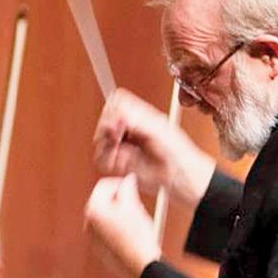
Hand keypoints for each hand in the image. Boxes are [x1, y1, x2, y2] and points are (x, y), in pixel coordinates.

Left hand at [85, 174, 160, 277]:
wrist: (139, 266)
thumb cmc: (137, 237)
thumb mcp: (133, 206)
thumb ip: (127, 188)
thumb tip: (127, 180)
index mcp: (94, 209)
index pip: (103, 185)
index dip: (120, 182)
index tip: (132, 185)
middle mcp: (88, 222)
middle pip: (102, 200)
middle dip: (119, 198)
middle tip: (135, 202)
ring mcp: (91, 236)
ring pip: (104, 215)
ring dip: (118, 212)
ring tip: (135, 218)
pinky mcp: (98, 247)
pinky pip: (105, 230)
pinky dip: (116, 226)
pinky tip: (131, 232)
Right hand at [94, 88, 214, 210]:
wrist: (178, 175)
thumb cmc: (177, 152)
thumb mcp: (159, 128)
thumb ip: (137, 119)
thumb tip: (119, 115)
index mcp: (140, 116)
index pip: (116, 102)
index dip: (113, 109)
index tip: (119, 121)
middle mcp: (129, 129)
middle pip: (104, 120)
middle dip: (107, 127)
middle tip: (117, 134)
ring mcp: (123, 145)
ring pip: (99, 139)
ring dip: (106, 144)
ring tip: (118, 147)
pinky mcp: (118, 162)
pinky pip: (101, 158)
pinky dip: (106, 158)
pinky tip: (119, 159)